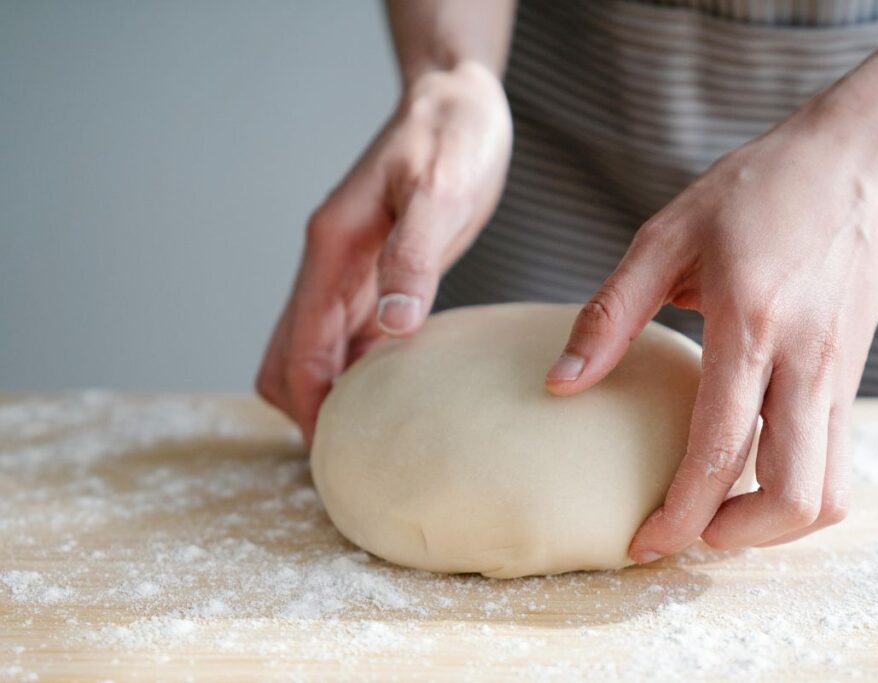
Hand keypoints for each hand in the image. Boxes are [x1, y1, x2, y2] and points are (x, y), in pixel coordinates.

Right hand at [257, 62, 511, 444]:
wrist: (455, 101)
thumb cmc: (449, 137)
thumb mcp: (438, 191)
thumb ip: (412, 256)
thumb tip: (393, 327)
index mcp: (332, 249)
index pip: (302, 348)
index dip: (312, 405)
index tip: (333, 455)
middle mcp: (329, 265)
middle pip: (290, 359)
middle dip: (308, 410)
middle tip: (351, 458)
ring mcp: (348, 271)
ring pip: (315, 351)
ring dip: (331, 394)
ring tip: (369, 439)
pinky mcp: (375, 272)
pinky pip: (350, 335)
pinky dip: (358, 370)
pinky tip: (391, 393)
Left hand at [545, 103, 877, 559]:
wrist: (859, 164)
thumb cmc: (755, 190)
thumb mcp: (665, 235)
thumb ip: (610, 314)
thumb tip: (561, 384)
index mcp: (751, 326)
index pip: (720, 449)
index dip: (679, 513)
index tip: (642, 543)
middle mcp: (806, 363)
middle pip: (796, 497)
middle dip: (736, 537)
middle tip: (683, 533)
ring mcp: (840, 375)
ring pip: (829, 492)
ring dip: (774, 525)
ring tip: (717, 514)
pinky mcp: (852, 377)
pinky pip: (837, 460)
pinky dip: (797, 489)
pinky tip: (750, 472)